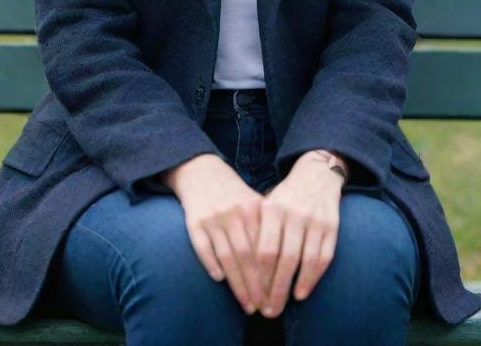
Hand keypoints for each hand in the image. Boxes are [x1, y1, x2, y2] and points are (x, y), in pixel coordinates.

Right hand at [165, 153, 268, 314]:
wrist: (202, 171)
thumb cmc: (234, 194)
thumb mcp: (254, 204)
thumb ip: (267, 228)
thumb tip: (286, 263)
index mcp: (253, 208)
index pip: (265, 248)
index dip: (272, 275)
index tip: (278, 296)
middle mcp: (234, 213)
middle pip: (247, 257)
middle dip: (255, 286)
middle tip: (263, 309)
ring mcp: (213, 217)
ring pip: (226, 257)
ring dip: (237, 284)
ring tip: (246, 304)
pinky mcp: (194, 221)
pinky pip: (203, 248)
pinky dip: (211, 265)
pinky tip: (220, 280)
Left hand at [251, 150, 342, 317]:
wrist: (316, 173)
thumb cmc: (285, 197)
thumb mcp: (266, 206)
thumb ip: (257, 232)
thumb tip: (243, 270)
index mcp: (272, 208)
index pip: (264, 250)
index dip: (259, 277)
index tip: (254, 296)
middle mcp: (294, 214)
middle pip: (285, 260)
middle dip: (275, 289)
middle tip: (268, 310)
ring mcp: (315, 220)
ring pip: (306, 261)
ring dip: (294, 287)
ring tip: (284, 304)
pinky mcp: (332, 226)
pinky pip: (324, 258)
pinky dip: (314, 278)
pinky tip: (303, 291)